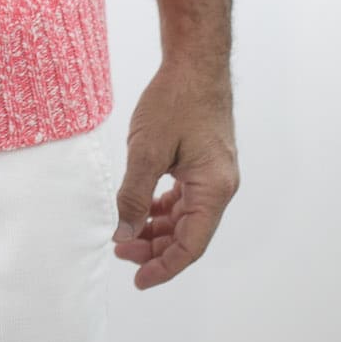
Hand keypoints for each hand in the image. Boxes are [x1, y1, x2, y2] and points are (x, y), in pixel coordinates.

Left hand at [111, 61, 239, 289]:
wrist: (194, 61)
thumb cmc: (175, 100)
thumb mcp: (146, 151)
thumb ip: (134, 196)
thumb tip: (123, 234)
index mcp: (213, 189)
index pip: (191, 245)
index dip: (164, 267)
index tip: (138, 279)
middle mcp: (220, 187)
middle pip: (189, 234)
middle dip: (155, 248)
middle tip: (120, 251)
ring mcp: (214, 175)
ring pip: (187, 217)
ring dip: (158, 229)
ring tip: (126, 234)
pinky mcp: (205, 163)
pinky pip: (186, 198)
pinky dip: (164, 209)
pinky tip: (143, 210)